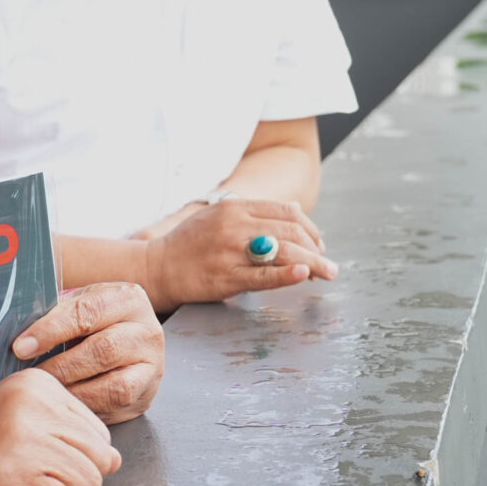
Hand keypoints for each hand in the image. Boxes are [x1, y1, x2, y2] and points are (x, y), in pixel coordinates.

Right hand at [0, 369, 118, 485]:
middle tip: (28, 480)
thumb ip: (63, 429)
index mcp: (33, 385)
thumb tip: (115, 458)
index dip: (73, 456)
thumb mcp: (11, 418)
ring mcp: (21, 448)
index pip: (97, 430)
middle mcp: (30, 410)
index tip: (30, 457)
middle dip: (73, 480)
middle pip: (100, 458)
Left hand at [12, 282, 164, 423]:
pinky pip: (117, 407)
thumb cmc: (95, 320)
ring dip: (74, 392)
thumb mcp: (80, 304)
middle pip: (103, 350)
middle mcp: (146, 331)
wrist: (132, 336)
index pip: (87, 312)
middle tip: (30, 376)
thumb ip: (54, 313)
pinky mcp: (146, 394)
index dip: (51, 331)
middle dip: (60, 366)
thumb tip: (15, 330)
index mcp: (126, 299)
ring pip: (114, 385)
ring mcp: (151, 366)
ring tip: (46, 393)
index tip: (21, 347)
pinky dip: (87, 408)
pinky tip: (65, 405)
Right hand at [139, 198, 336, 310]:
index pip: (287, 212)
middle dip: (316, 249)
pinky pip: (263, 276)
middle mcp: (235, 225)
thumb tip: (295, 208)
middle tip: (328, 265)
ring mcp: (230, 251)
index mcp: (235, 207)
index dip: (310, 228)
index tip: (320, 244)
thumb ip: (257, 212)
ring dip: (312, 263)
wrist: (158, 267)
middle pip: (290, 232)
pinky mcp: (226, 277)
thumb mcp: (221, 215)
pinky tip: (302, 274)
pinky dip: (286, 275)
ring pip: (282, 253)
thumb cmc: (191, 243)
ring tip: (325, 274)